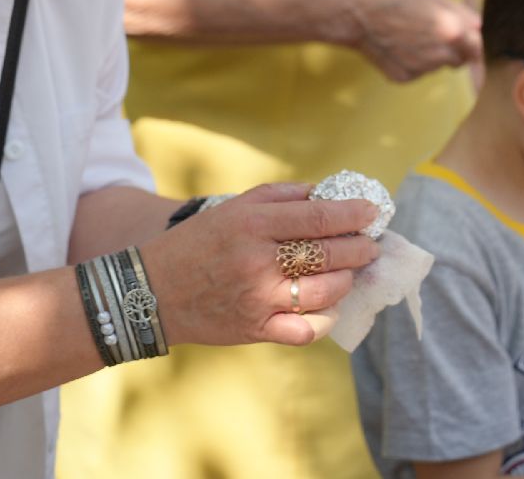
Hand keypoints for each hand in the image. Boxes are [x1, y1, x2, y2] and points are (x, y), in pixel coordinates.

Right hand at [137, 183, 380, 347]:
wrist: (150, 291)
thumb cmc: (197, 244)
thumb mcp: (232, 207)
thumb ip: (280, 196)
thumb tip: (324, 193)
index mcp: (253, 225)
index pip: (318, 217)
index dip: (353, 214)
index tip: (373, 213)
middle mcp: (258, 262)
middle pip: (328, 254)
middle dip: (360, 248)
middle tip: (370, 245)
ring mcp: (258, 299)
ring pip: (324, 292)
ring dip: (346, 281)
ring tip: (350, 272)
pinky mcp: (255, 330)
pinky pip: (304, 331)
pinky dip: (324, 320)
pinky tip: (327, 307)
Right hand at [336, 0, 483, 82]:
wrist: (358, 13)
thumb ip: (460, 12)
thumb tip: (478, 27)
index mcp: (451, 31)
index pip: (476, 48)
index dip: (472, 44)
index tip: (466, 41)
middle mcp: (439, 54)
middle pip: (459, 61)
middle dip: (452, 51)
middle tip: (431, 34)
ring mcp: (421, 69)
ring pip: (436, 66)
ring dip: (431, 56)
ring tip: (409, 36)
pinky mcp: (404, 78)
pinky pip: (417, 72)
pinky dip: (412, 62)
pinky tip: (397, 46)